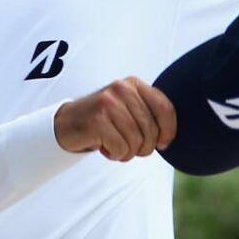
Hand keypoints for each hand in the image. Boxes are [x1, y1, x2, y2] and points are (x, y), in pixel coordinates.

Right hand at [54, 77, 176, 160]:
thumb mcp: (129, 108)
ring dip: (128, 152)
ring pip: (136, 141)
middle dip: (144, 147)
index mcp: (134, 84)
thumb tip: (170, 136)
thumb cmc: (105, 120)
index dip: (169, 131)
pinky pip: (121, 148)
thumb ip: (149, 113)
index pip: (165, 108)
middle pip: (151, 129)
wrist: (67, 123)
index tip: (163, 143)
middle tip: (132, 148)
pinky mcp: (97, 119)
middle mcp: (121, 89)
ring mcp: (108, 102)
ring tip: (117, 147)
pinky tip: (105, 148)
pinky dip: (115, 154)